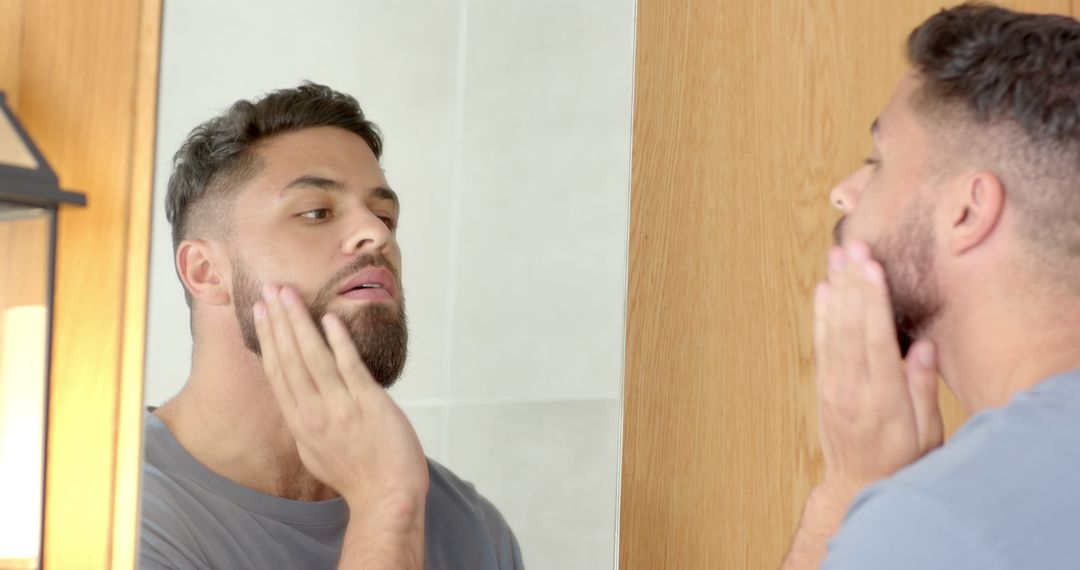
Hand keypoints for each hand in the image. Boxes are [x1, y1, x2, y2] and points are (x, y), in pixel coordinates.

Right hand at [253, 284, 428, 522]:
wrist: (386, 495)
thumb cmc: (357, 475)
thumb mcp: (317, 450)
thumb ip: (306, 420)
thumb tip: (299, 397)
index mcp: (300, 422)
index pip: (277, 371)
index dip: (267, 338)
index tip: (258, 312)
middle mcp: (313, 413)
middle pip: (289, 358)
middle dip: (277, 321)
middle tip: (268, 289)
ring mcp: (340, 408)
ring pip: (313, 358)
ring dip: (299, 323)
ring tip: (289, 295)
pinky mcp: (368, 404)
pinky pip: (349, 367)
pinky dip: (338, 343)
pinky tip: (329, 321)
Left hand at [814, 241, 942, 499]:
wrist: (856, 487)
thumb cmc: (903, 461)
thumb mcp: (927, 434)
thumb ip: (922, 389)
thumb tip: (923, 346)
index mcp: (883, 400)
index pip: (876, 341)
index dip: (873, 302)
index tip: (872, 267)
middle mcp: (852, 389)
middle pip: (850, 328)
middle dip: (852, 284)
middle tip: (852, 246)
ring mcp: (832, 387)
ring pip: (832, 331)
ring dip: (834, 290)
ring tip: (836, 255)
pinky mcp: (822, 386)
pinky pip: (820, 344)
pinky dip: (820, 315)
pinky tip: (822, 289)